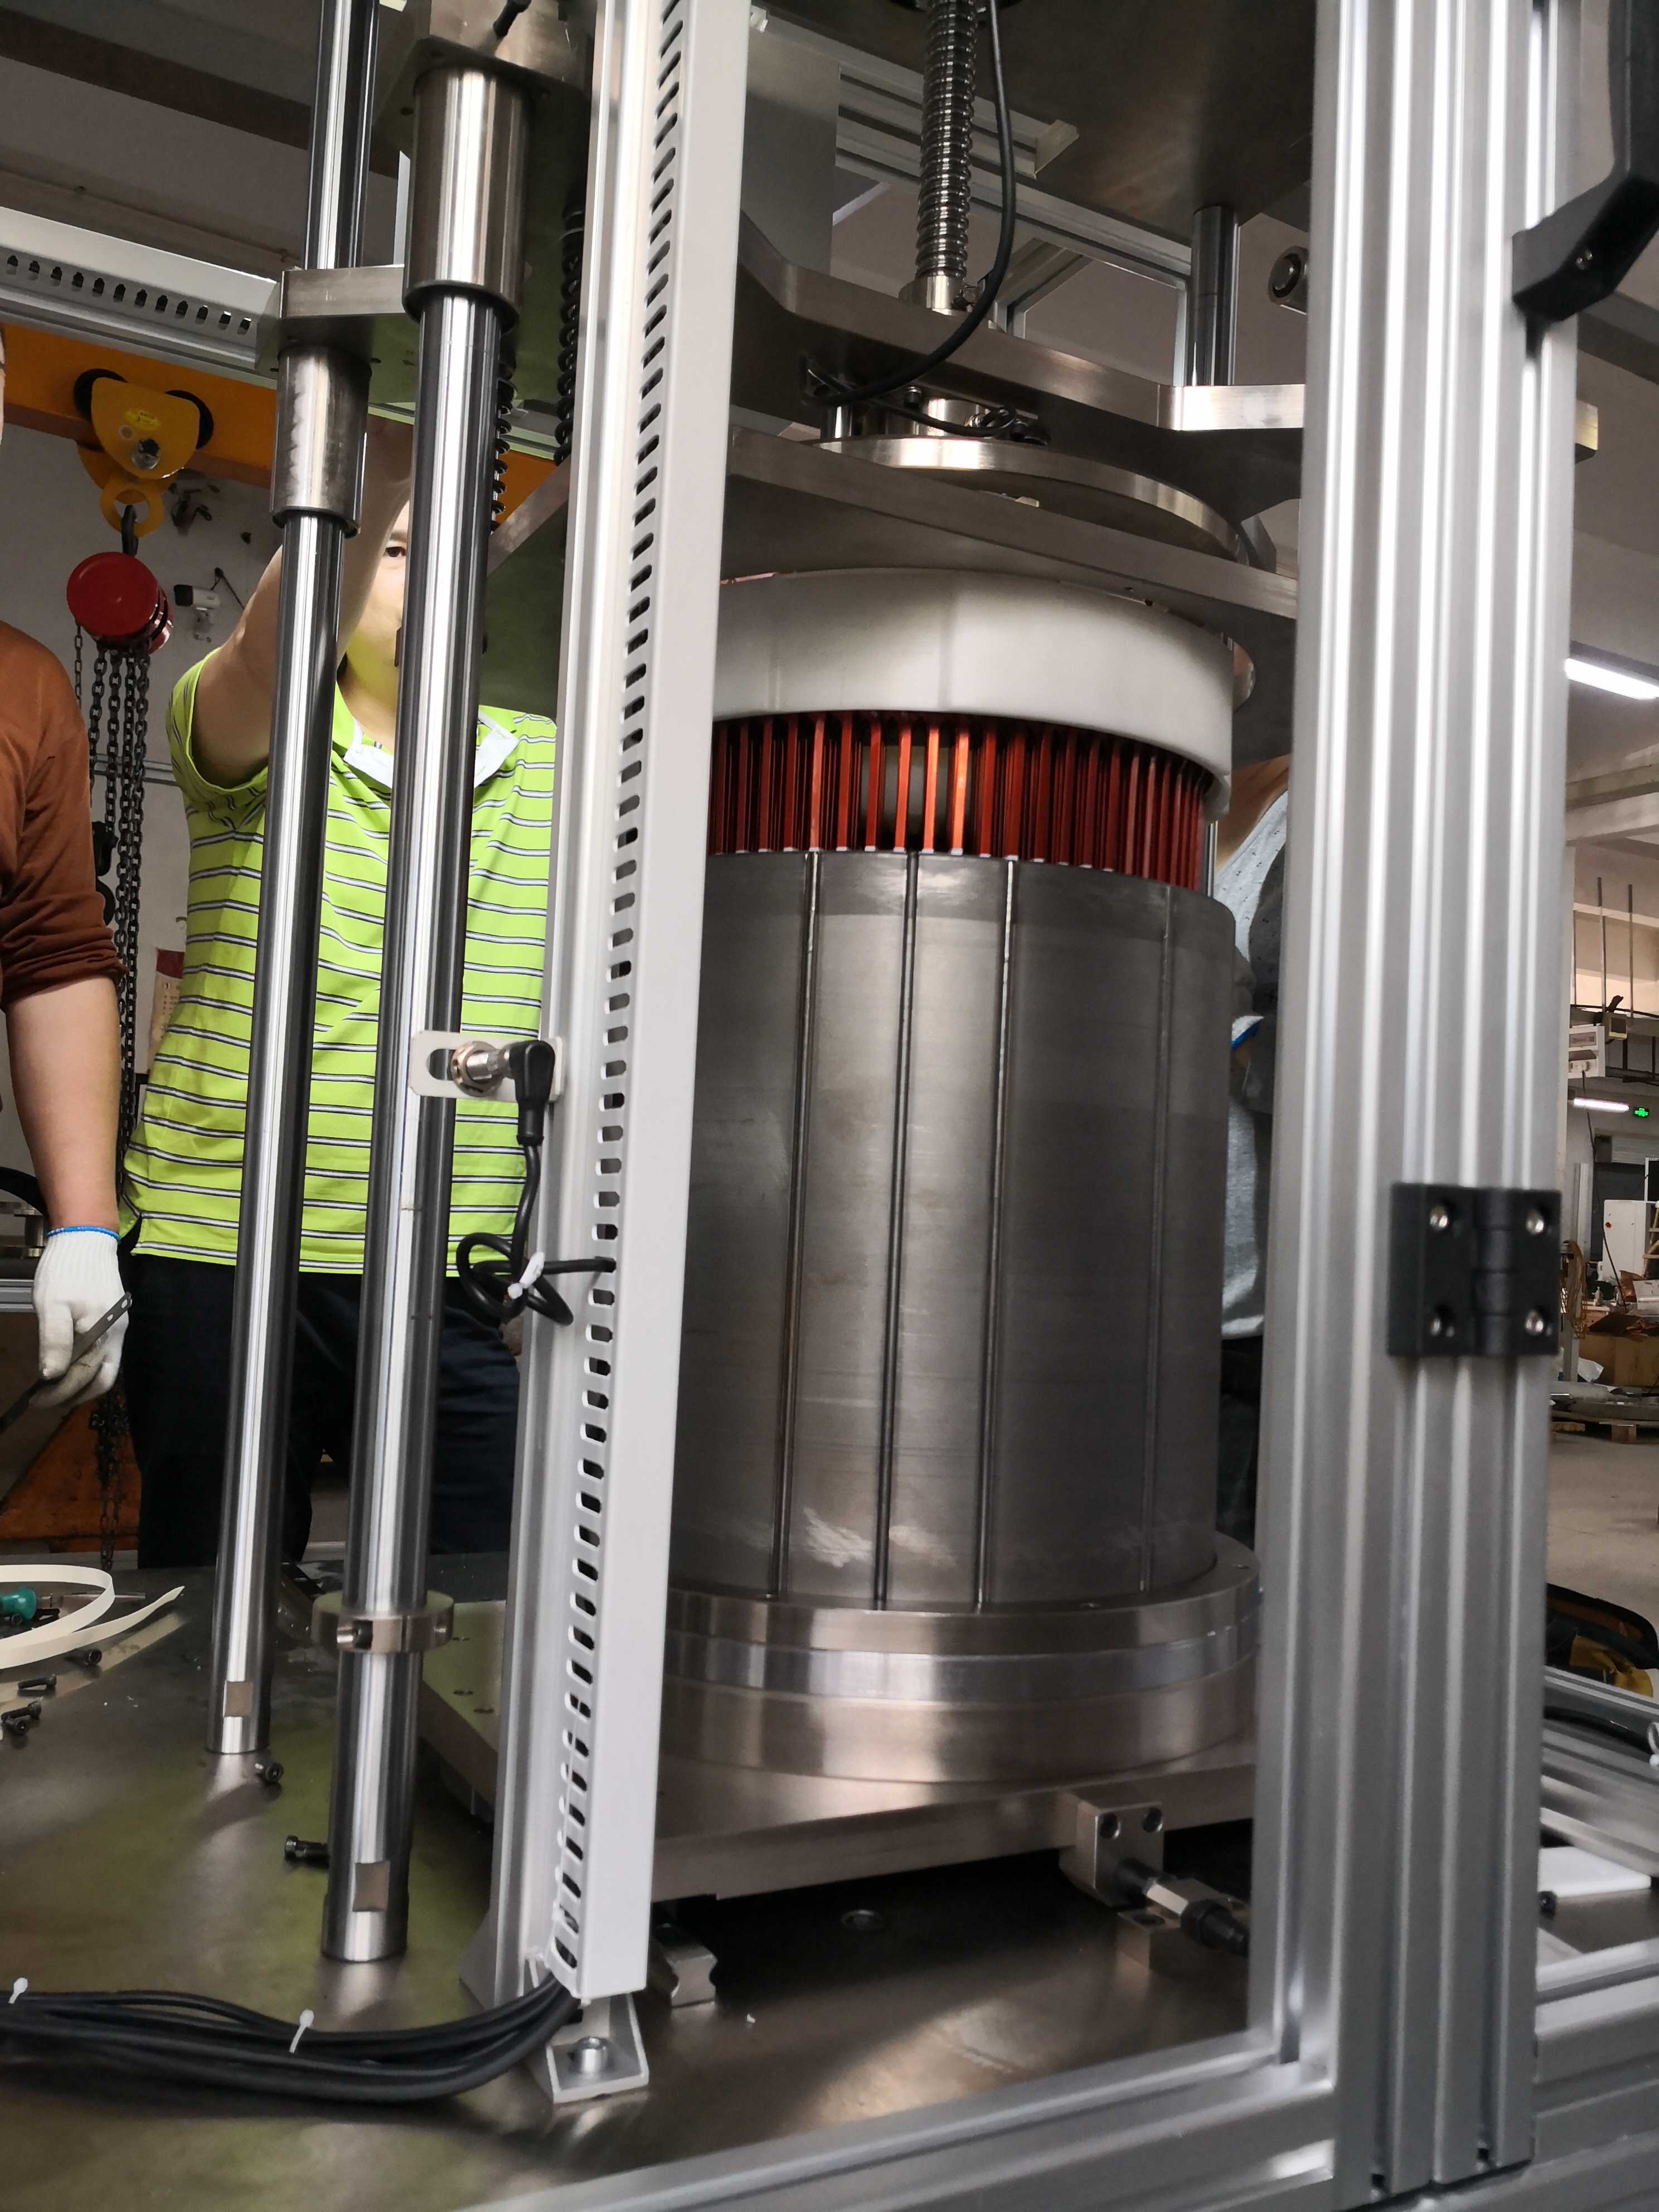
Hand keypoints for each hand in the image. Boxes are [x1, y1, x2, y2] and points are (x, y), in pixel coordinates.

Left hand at [33, 1228, 126, 1407]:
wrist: (87, 1239)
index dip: (58, 1393)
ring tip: (59, 1390)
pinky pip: (107, 1354)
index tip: (35, 1402)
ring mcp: (119, 1327)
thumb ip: (54, 1341)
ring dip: (84, 1385)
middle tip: (47, 1403)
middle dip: (74, 1396)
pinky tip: (73, 1366)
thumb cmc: (66, 1270)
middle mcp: (116, 1335)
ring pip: (107, 1368)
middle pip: (101, 1379)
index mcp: (101, 1333)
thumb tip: (52, 1376)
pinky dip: (90, 1369)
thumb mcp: (51, 1304)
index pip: (81, 1375)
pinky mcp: (116, 1319)